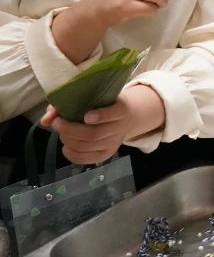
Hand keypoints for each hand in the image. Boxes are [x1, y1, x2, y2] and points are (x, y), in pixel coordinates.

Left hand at [40, 85, 164, 164]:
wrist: (124, 119)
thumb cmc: (102, 105)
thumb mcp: (91, 98)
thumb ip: (66, 104)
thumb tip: (46, 120)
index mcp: (121, 109)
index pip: (114, 113)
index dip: (101, 116)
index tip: (86, 116)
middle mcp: (119, 128)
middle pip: (94, 134)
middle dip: (70, 130)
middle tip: (57, 123)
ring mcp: (113, 144)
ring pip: (87, 146)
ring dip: (68, 140)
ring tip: (61, 132)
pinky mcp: (105, 155)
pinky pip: (84, 158)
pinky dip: (70, 153)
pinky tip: (66, 145)